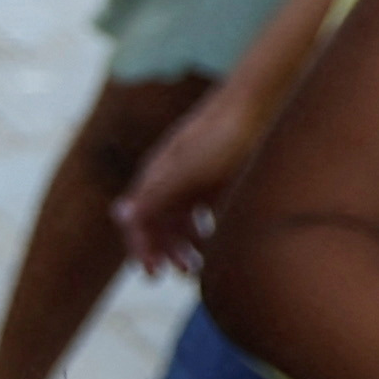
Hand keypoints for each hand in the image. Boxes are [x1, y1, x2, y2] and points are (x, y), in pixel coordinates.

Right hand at [116, 81, 272, 274]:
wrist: (260, 105)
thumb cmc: (221, 138)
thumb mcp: (186, 171)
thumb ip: (153, 195)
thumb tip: (118, 215)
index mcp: (156, 176)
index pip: (136, 219)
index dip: (141, 247)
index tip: (152, 273)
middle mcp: (171, 179)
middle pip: (158, 223)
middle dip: (165, 250)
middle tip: (181, 272)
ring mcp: (196, 179)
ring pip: (182, 221)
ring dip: (187, 245)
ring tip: (201, 266)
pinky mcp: (220, 179)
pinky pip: (206, 213)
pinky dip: (208, 232)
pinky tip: (221, 243)